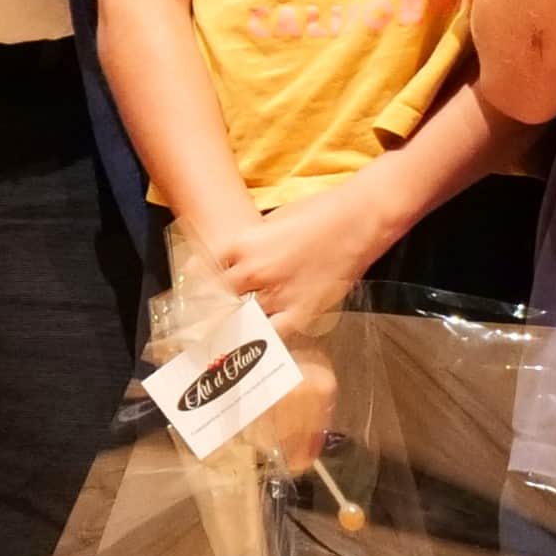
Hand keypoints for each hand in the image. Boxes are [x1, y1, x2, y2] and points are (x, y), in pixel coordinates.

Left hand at [214, 179, 396, 339]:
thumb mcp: (272, 221)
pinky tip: (260, 343)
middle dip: (211, 311)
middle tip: (203, 326)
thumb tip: (235, 262)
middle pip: (218, 301)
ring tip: (229, 338)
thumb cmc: (319, 212)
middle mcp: (254, 271)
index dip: (198, 286)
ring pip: (242, 322)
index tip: (195, 295)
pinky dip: (264, 340)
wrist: (360, 219)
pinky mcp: (302, 311)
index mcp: (243, 244)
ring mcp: (278, 294)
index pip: (203, 272)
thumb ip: (250, 245)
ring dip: (236, 328)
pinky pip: (273, 336)